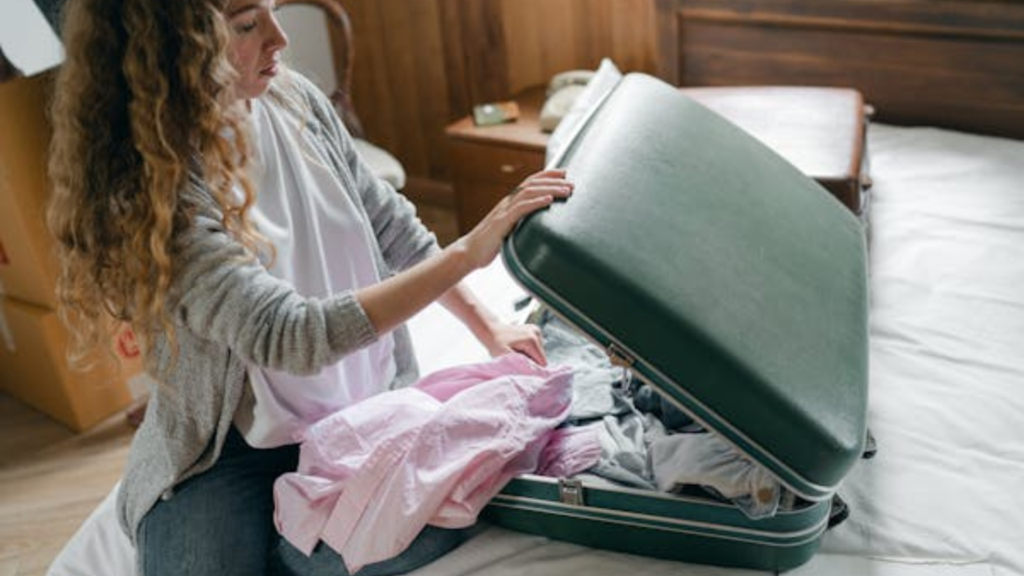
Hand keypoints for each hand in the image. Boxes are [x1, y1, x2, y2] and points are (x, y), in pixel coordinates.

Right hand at [456, 169, 572, 270]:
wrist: (469, 252)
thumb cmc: (489, 243)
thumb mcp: (509, 228)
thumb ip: (521, 222)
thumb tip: (538, 223)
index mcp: (509, 202)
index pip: (530, 182)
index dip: (547, 175)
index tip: (564, 173)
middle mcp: (507, 202)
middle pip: (532, 184)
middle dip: (554, 181)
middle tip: (572, 184)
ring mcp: (504, 211)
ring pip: (529, 193)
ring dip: (550, 189)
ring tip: (566, 191)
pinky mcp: (502, 222)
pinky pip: (521, 209)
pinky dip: (536, 202)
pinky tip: (549, 200)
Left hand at [480, 321, 546, 365]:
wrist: (491, 330)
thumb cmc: (496, 343)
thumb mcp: (505, 356)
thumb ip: (519, 364)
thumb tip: (533, 371)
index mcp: (532, 340)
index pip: (542, 362)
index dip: (532, 367)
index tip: (521, 365)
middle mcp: (536, 333)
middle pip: (541, 357)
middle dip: (530, 360)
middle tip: (516, 357)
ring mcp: (536, 330)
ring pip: (539, 352)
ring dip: (529, 355)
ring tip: (516, 351)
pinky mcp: (534, 330)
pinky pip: (536, 347)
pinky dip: (528, 350)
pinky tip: (519, 346)